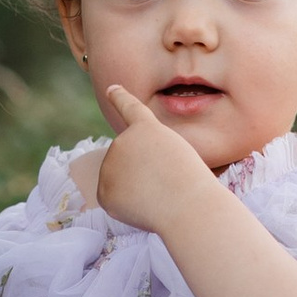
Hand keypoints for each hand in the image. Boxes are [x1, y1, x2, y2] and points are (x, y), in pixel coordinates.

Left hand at [95, 87, 212, 236]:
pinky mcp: (104, 191)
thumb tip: (117, 179)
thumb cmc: (192, 182)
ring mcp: (110, 165)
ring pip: (119, 179)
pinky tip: (145, 206)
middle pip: (127, 159)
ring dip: (136, 189)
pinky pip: (114, 199)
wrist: (187, 204)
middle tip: (165, 182)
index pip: (130, 108)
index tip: (112, 89)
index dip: (120, 98)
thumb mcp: (177, 154)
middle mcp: (122, 141)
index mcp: (145, 128)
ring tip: (159, 194)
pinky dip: (127, 207)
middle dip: (141, 172)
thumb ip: (147, 157)